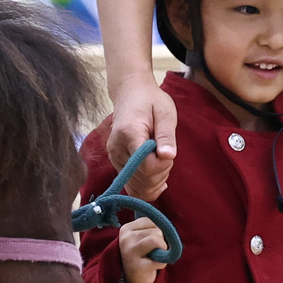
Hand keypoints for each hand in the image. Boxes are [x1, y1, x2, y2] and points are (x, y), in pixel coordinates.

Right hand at [107, 75, 176, 200]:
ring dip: (156, 180)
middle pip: (143, 180)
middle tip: (165, 151)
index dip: (163, 164)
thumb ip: (166, 135)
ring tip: (160, 158)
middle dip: (162, 172)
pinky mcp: (117, 165)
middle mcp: (117, 149)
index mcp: (129, 134)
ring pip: (138, 187)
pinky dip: (148, 187)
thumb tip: (168, 156)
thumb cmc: (150, 101)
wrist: (130, 95)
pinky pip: (133, 187)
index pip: (147, 166)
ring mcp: (115, 159)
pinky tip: (158, 177)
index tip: (168, 150)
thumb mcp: (165, 112)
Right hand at [118, 217, 167, 282]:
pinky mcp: (137, 267)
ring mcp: (130, 252)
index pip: (151, 221)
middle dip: (161, 241)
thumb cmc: (142, 255)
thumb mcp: (142, 237)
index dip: (158, 231)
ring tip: (153, 258)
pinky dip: (163, 263)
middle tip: (152, 252)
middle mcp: (125, 239)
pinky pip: (160, 259)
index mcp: (126, 229)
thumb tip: (167, 227)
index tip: (151, 242)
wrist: (133, 280)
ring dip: (162, 251)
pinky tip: (154, 266)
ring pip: (157, 240)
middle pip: (156, 230)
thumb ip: (152, 228)